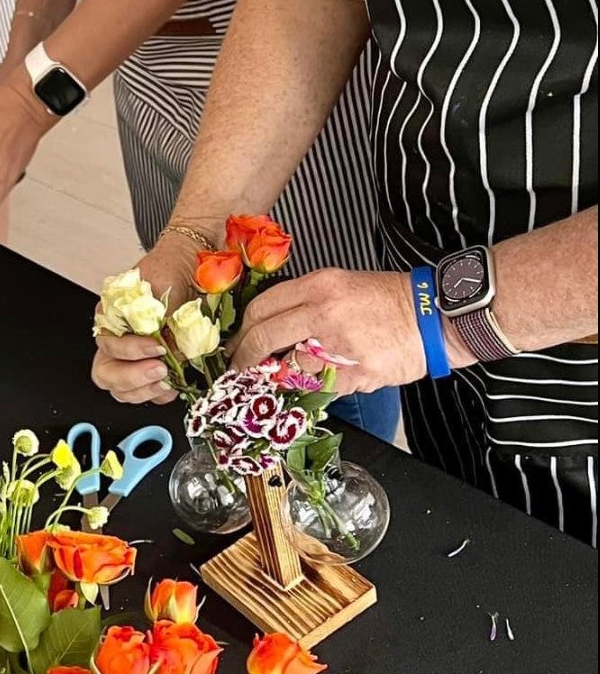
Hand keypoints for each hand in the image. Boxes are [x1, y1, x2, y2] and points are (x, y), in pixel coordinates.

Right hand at [90, 230, 197, 404]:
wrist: (188, 265)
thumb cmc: (172, 269)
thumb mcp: (168, 284)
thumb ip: (165, 315)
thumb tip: (173, 349)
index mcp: (111, 315)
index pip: (107, 343)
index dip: (130, 350)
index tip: (157, 346)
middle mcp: (115, 338)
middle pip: (106, 372)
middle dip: (132, 377)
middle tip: (160, 370)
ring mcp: (129, 357)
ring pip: (120, 388)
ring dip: (144, 390)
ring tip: (169, 381)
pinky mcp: (147, 367)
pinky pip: (143, 392)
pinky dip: (157, 394)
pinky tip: (175, 385)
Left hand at [230, 268, 452, 391]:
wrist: (436, 317)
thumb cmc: (390, 301)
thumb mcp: (343, 286)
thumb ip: (305, 304)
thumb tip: (268, 331)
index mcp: (320, 286)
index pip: (261, 308)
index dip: (243, 331)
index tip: (237, 344)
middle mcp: (323, 313)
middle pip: (263, 338)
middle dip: (245, 358)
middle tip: (240, 368)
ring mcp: (337, 346)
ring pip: (288, 369)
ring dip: (282, 377)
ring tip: (291, 375)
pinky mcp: (353, 375)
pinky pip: (318, 387)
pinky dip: (316, 387)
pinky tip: (327, 378)